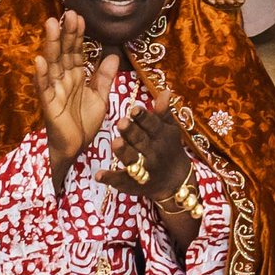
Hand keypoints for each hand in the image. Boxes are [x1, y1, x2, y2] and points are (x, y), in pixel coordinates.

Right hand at [32, 14, 115, 175]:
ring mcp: (54, 91)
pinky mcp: (48, 105)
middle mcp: (63, 80)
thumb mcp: (100, 97)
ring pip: (52, 64)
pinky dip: (40, 74)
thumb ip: (104, 77)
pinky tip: (39, 60)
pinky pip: (43, 88)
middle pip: (64, 52)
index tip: (80, 16)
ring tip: (52, 25)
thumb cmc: (83, 123)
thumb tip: (112, 54)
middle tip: (68, 13)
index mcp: (76, 76)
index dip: (78, 35)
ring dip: (52, 45)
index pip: (76, 51)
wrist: (75, 149)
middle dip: (66, 33)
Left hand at [96, 76, 193, 205]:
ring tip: (115, 142)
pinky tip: (98, 175)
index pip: (152, 125)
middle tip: (121, 122)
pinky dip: (110, 178)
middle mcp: (153, 152)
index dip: (143, 117)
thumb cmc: (170, 149)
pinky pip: (121, 181)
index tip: (134, 109)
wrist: (176, 182)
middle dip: (131, 132)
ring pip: (132, 160)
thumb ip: (163, 112)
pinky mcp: (133, 184)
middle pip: (141, 141)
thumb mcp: (170, 130)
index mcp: (161, 136)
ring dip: (124, 152)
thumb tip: (165, 91)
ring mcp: (144, 169)